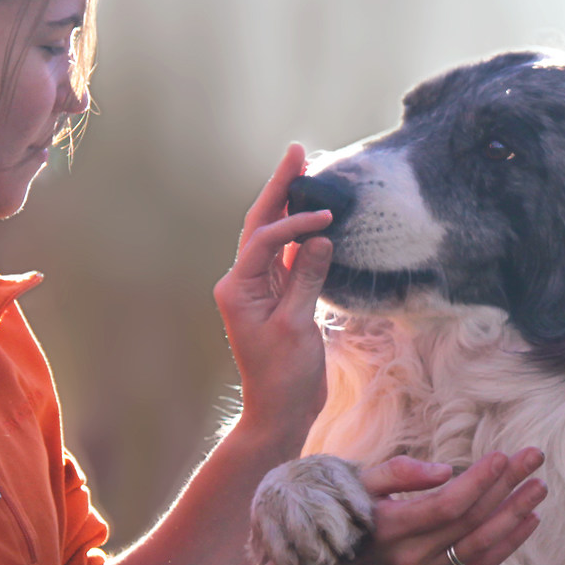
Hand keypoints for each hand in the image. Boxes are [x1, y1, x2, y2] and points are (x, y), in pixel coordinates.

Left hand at [214, 143, 334, 439]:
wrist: (281, 412)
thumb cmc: (284, 377)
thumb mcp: (297, 326)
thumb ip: (307, 279)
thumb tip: (319, 237)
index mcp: (238, 288)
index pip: (265, 239)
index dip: (294, 222)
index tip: (326, 217)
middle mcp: (243, 283)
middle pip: (260, 225)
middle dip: (279, 189)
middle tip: (296, 152)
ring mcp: (259, 290)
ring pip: (273, 237)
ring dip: (289, 206)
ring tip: (304, 171)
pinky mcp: (278, 298)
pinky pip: (288, 258)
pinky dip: (301, 236)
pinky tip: (315, 216)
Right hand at [307, 450, 547, 564]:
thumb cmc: (348, 518)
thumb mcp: (357, 486)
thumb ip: (396, 473)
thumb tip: (445, 470)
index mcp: (389, 528)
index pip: (446, 505)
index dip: (479, 480)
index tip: (502, 455)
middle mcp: (410, 557)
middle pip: (471, 520)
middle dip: (506, 486)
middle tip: (534, 457)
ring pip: (481, 545)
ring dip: (515, 515)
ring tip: (539, 487)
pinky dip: (508, 544)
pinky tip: (529, 519)